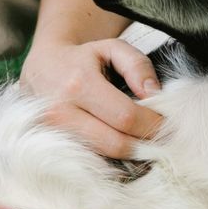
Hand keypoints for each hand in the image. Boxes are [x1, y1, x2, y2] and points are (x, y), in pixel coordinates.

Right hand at [19, 38, 164, 158]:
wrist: (41, 67)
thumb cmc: (81, 58)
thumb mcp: (111, 48)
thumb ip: (137, 65)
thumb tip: (154, 94)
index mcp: (79, 84)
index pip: (126, 117)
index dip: (152, 124)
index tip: (166, 122)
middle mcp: (61, 113)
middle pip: (116, 144)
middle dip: (145, 144)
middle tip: (161, 138)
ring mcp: (52, 134)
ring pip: (103, 157)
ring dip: (130, 154)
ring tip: (144, 141)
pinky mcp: (51, 147)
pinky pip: (89, 161)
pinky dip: (111, 159)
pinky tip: (123, 146)